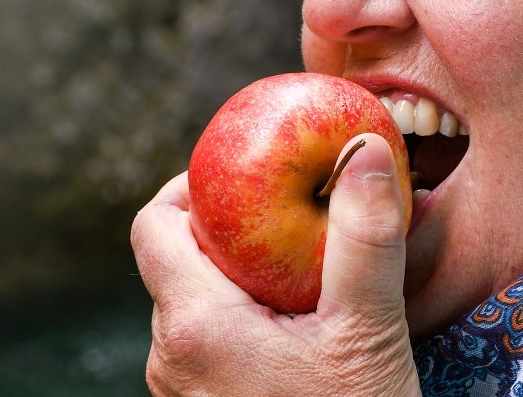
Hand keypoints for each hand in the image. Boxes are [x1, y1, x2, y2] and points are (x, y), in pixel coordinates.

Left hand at [131, 134, 420, 396]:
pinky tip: (305, 325)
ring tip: (307, 271)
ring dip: (244, 275)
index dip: (194, 184)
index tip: (251, 172)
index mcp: (195, 328)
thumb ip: (363, 236)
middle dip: (235, 229)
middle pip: (179, 261)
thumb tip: (365, 149)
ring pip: (197, 305)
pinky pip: (211, 344)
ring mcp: (185, 395)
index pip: (155, 224)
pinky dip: (248, 317)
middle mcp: (172, 361)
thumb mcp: (367, 330)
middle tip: (295, 214)